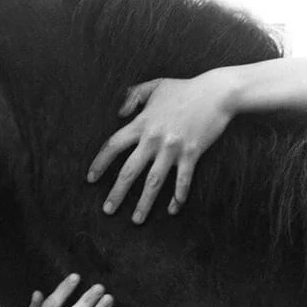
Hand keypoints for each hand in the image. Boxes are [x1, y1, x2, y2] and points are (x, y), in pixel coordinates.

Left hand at [86, 70, 237, 222]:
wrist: (216, 92)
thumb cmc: (185, 89)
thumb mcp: (156, 85)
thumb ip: (134, 96)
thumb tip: (119, 113)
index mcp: (142, 123)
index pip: (113, 145)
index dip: (100, 163)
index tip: (90, 179)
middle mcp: (154, 138)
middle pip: (129, 170)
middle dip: (116, 192)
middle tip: (107, 210)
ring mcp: (173, 148)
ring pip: (154, 182)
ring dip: (144, 203)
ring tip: (136, 220)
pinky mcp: (192, 154)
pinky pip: (182, 181)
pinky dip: (178, 197)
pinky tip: (172, 210)